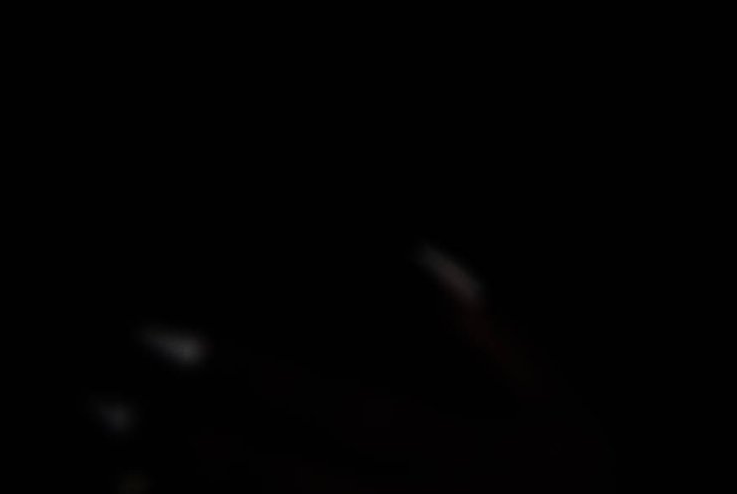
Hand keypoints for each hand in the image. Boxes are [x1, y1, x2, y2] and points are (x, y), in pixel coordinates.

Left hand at [107, 248, 610, 492]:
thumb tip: (431, 265)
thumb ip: (502, 338)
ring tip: (156, 460)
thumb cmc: (581, 486)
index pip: (358, 415)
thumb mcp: (561, 405)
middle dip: (227, 453)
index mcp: (463, 461)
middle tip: (160, 414)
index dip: (284, 383)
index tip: (219, 348)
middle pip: (305, 488)